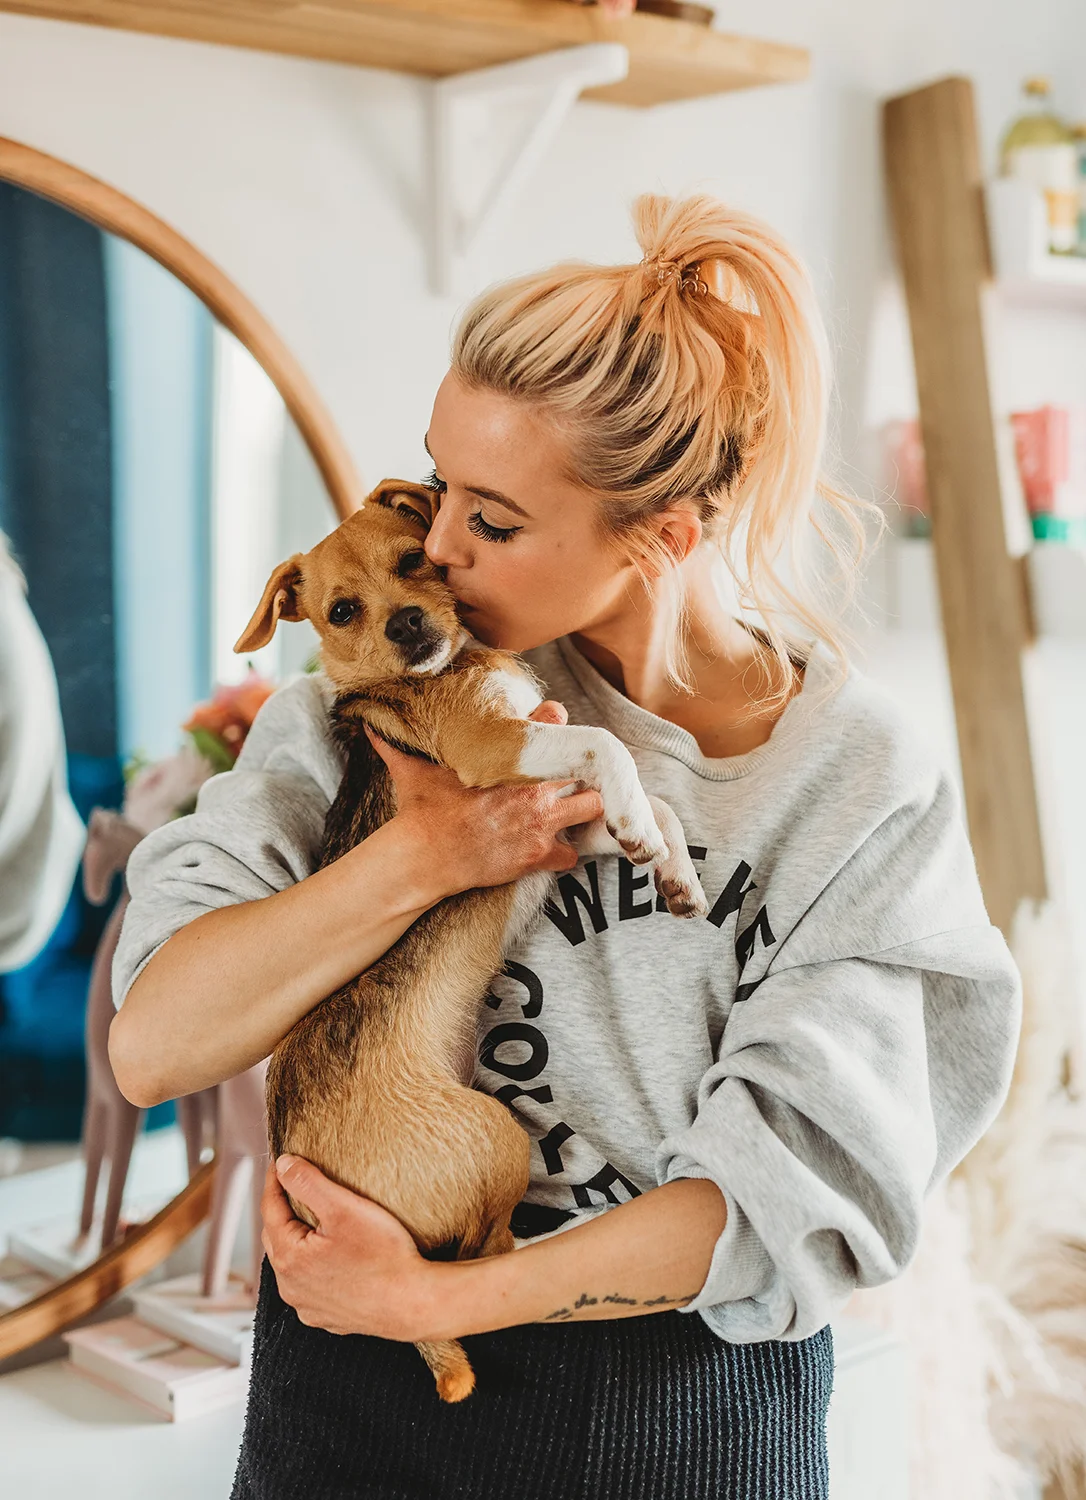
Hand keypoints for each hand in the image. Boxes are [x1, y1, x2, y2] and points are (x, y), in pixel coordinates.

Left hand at [260, 1155, 438, 1339]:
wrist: (412, 1303)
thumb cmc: (383, 1258)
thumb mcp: (344, 1208)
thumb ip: (308, 1183)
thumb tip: (283, 1166)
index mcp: (289, 1258)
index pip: (270, 1209)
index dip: (275, 1180)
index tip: (280, 1162)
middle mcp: (291, 1287)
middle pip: (277, 1236)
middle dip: (284, 1210)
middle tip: (298, 1186)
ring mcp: (307, 1305)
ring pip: (292, 1263)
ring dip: (298, 1240)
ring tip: (317, 1220)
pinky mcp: (326, 1317)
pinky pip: (311, 1285)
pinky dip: (315, 1267)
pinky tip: (334, 1256)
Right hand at [365, 701, 603, 897]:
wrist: (425, 855)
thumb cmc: (423, 811)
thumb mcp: (413, 770)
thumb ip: (398, 745)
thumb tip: (369, 726)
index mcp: (510, 759)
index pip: (554, 719)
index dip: (556, 722)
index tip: (551, 729)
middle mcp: (533, 787)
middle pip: (585, 766)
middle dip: (581, 771)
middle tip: (569, 778)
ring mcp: (540, 821)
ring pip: (591, 808)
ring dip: (583, 810)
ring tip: (571, 812)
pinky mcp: (539, 854)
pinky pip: (573, 854)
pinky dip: (565, 854)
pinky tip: (551, 850)